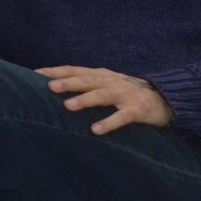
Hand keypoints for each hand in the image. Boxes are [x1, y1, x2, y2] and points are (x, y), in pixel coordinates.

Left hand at [37, 65, 174, 134]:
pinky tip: (96, 130)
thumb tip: (55, 87)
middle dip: (68, 83)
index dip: (56, 71)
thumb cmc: (127, 92)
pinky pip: (123, 117)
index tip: (35, 74)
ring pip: (103, 95)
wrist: (165, 97)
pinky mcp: (139, 109)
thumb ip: (86, 84)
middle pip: (87, 80)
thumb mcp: (106, 84)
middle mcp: (111, 81)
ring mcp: (125, 94)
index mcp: (101, 75)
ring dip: (85, 100)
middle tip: (49, 87)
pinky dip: (109, 122)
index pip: (75, 70)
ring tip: (68, 106)